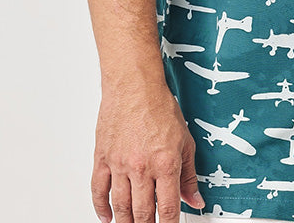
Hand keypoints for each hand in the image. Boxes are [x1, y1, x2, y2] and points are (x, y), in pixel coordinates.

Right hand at [91, 83, 203, 222]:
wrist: (134, 85)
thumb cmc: (159, 107)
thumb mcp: (185, 140)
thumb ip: (189, 175)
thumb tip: (195, 200)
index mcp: (165, 164)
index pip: (168, 208)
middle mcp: (141, 167)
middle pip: (142, 213)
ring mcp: (119, 164)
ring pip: (121, 206)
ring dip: (126, 222)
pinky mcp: (102, 157)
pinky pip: (98, 190)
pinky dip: (101, 208)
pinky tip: (107, 218)